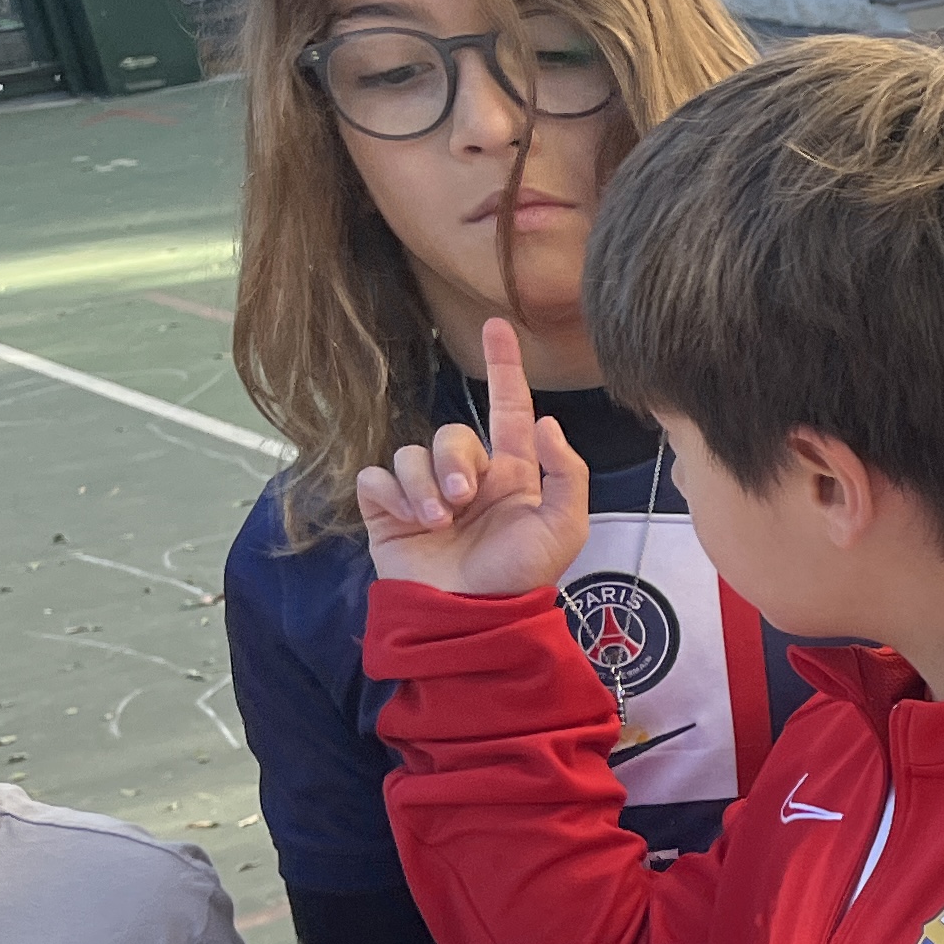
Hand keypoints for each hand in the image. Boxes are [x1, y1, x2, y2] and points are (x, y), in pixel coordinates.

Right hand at [356, 316, 590, 596]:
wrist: (473, 617)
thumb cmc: (521, 577)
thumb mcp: (563, 528)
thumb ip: (565, 472)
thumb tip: (546, 421)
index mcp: (512, 474)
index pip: (508, 409)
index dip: (504, 368)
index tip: (498, 325)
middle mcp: (468, 477)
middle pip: (451, 434)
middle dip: (454, 461)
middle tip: (462, 501)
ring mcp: (426, 493)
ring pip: (411, 454)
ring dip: (425, 486)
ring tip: (439, 522)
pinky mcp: (388, 510)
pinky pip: (378, 478)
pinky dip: (393, 496)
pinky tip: (410, 522)